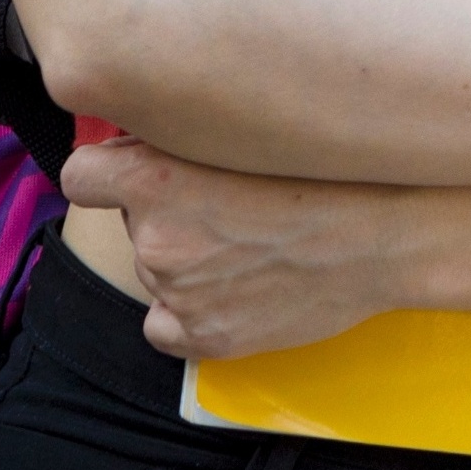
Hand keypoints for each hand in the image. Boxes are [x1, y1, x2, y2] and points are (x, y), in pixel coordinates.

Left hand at [60, 140, 400, 358]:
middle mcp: (157, 240)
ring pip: (154, 268)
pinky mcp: (203, 338)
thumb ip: (185, 137)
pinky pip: (164, 326)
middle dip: (167, 209)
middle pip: (132, 219)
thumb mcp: (251, 131)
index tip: (132, 169)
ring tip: (252, 241)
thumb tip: (147, 137)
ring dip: (187, 257)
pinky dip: (188, 312)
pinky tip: (236, 288)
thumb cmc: (331, 171)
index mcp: (159, 181)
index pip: (81, 176)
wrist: (388, 234)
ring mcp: (179, 295)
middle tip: (230, 202)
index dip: (107, 172)